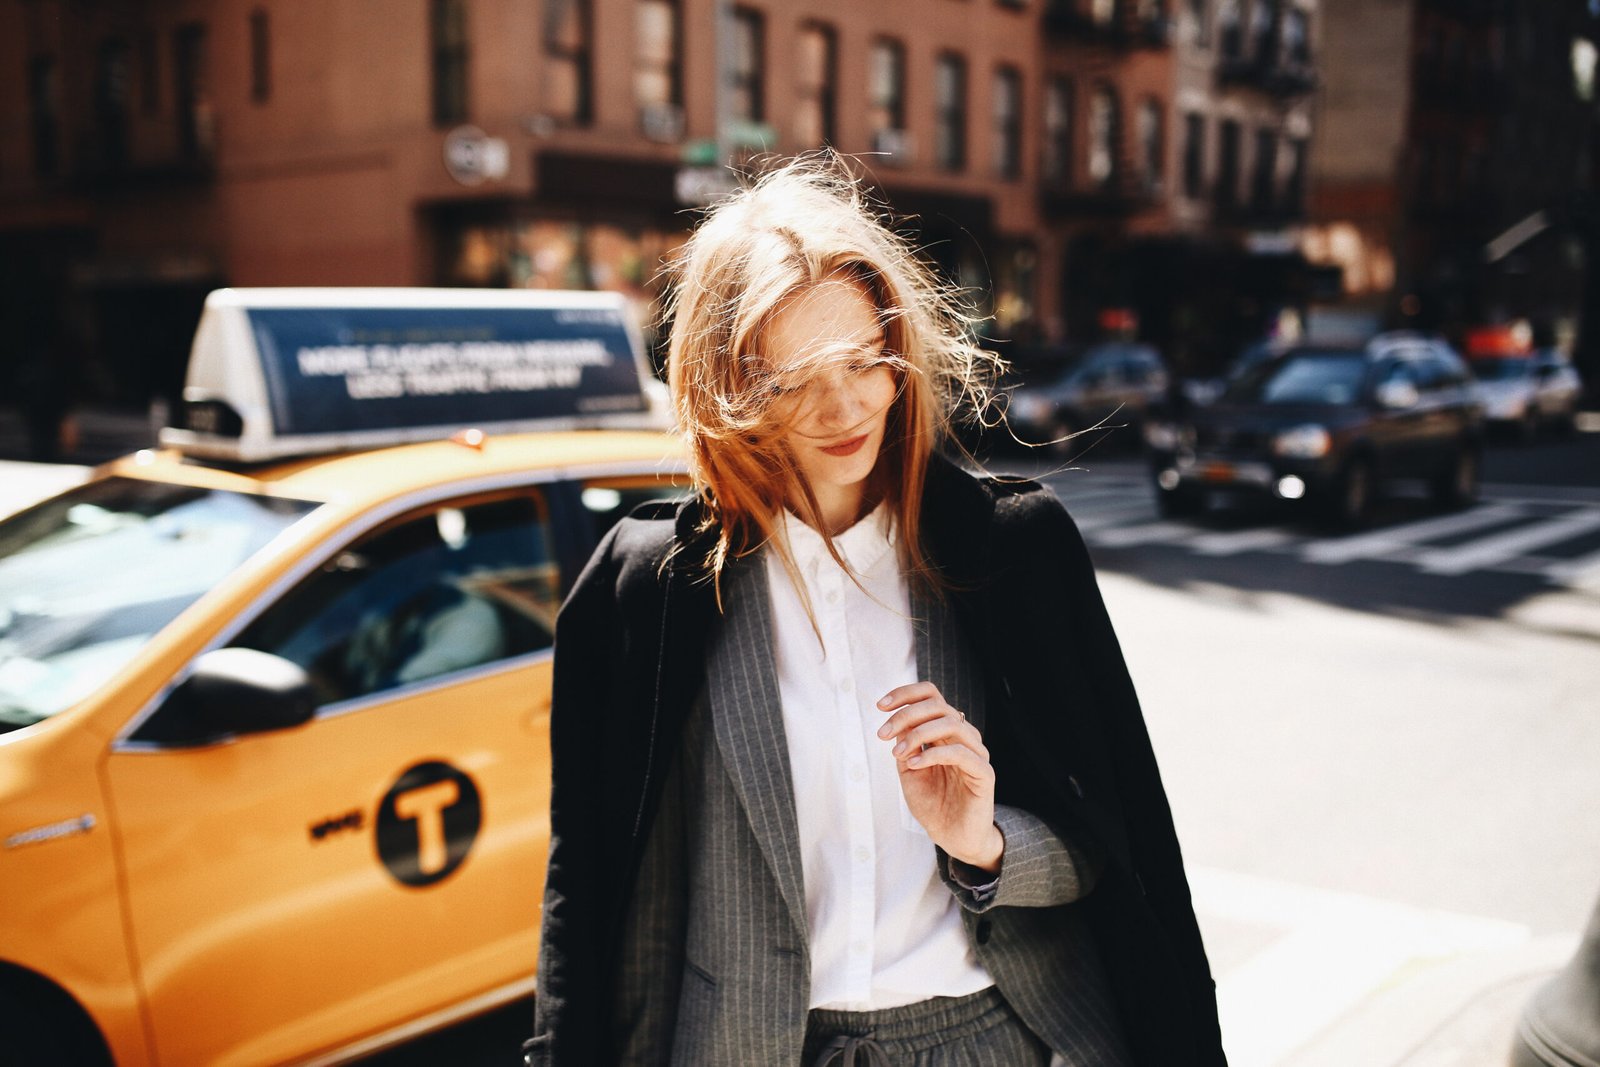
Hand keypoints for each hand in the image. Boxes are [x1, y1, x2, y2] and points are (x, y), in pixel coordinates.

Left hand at [876, 682, 1002, 872]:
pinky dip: (933, 754)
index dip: (906, 694)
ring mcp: (976, 753)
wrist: (952, 838)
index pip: (931, 697)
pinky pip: (961, 753)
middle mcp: (963, 737)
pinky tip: (914, 764)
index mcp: (946, 732)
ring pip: (951, 723)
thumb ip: (904, 744)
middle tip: (882, 733)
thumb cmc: (932, 804)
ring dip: (918, 734)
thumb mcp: (909, 770)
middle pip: (938, 706)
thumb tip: (895, 719)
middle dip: (905, 715)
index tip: (880, 705)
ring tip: (897, 753)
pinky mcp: (984, 773)